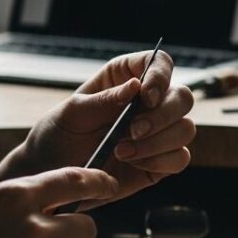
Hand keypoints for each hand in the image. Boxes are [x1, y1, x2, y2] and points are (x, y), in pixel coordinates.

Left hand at [0, 50, 195, 209]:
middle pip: (183, 97)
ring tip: (122, 152)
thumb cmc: (58, 136)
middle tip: (133, 130)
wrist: (52, 175)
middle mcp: (149, 103)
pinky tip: (134, 164)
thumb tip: (135, 86)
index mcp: (126, 78)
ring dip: (157, 142)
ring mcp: (159, 133)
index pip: (160, 63)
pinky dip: (160, 162)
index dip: (160, 76)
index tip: (145, 97)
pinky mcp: (162, 162)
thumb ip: (104, 100)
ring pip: (186, 129)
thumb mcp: (72, 114)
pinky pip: (180, 158)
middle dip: (162, 116)